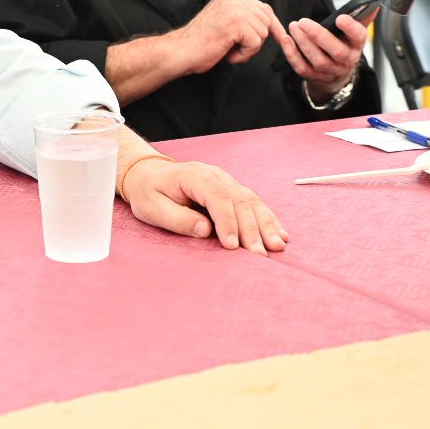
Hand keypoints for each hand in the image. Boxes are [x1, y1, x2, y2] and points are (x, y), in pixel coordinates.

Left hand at [122, 157, 287, 254]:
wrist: (149, 174)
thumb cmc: (150, 192)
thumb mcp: (152, 207)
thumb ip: (177, 219)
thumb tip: (205, 230)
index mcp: (195, 176)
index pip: (217, 198)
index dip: (227, 222)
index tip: (232, 246)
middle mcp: (216, 176)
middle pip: (239, 201)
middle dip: (251, 229)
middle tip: (259, 256)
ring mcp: (226, 181)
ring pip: (252, 202)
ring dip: (266, 224)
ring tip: (276, 246)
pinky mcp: (232, 190)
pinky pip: (254, 203)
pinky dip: (268, 219)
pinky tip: (279, 234)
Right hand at [171, 0, 289, 74]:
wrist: (180, 50)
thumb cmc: (201, 41)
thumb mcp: (227, 21)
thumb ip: (245, 17)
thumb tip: (275, 26)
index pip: (263, 8)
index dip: (272, 26)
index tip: (280, 37)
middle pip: (266, 20)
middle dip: (255, 39)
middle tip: (234, 47)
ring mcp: (235, 8)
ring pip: (262, 33)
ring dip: (249, 48)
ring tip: (228, 48)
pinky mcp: (236, 23)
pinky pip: (255, 43)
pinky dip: (244, 54)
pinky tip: (227, 53)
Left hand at [284, 13, 365, 97]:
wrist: (336, 75)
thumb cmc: (344, 47)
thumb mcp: (354, 34)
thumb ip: (362, 17)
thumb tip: (373, 4)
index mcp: (356, 46)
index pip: (358, 37)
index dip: (351, 28)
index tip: (340, 18)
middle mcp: (345, 60)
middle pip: (335, 50)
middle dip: (319, 35)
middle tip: (304, 21)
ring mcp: (329, 70)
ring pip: (317, 59)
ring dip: (303, 42)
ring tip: (294, 26)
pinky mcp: (313, 76)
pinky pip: (301, 66)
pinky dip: (292, 54)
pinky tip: (286, 40)